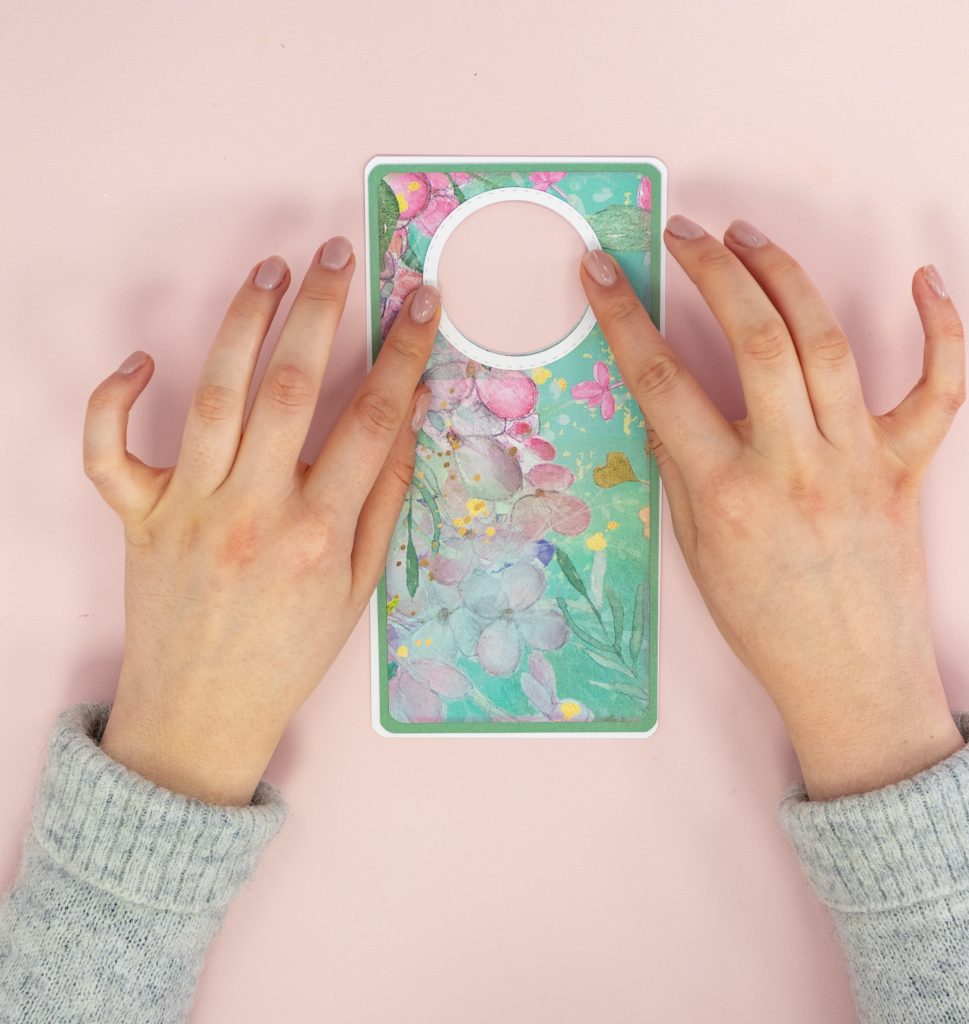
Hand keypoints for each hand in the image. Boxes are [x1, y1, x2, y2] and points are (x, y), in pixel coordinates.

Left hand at [83, 236, 439, 804]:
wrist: (203, 713)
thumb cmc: (289, 654)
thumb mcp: (358, 589)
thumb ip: (383, 501)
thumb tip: (407, 420)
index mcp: (320, 533)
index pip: (374, 419)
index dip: (404, 351)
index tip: (423, 301)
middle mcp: (256, 510)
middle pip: (294, 385)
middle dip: (323, 308)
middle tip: (339, 254)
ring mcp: (190, 509)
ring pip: (218, 394)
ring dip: (246, 323)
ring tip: (272, 271)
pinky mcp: (138, 516)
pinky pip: (111, 450)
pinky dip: (117, 400)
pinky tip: (145, 360)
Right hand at [580, 216, 965, 799]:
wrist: (851, 680)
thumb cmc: (766, 625)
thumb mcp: (699, 552)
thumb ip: (682, 469)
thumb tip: (664, 401)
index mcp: (728, 494)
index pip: (661, 384)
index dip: (623, 318)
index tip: (601, 273)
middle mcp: (794, 467)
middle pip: (752, 340)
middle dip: (711, 270)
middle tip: (683, 234)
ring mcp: (858, 461)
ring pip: (825, 343)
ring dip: (784, 277)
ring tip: (747, 238)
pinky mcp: (908, 466)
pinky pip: (940, 389)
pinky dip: (941, 330)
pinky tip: (924, 281)